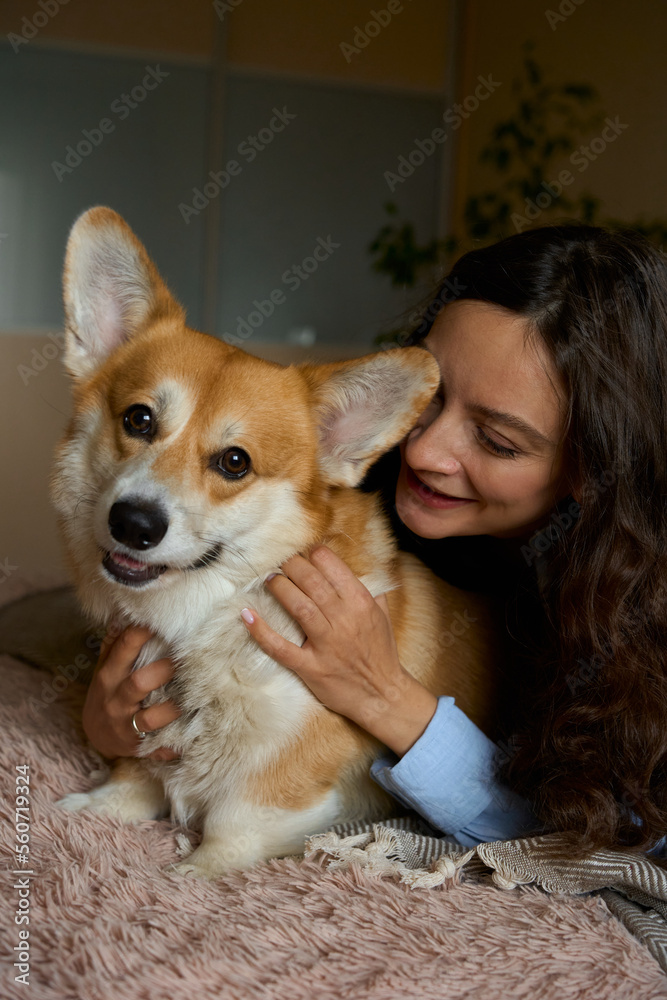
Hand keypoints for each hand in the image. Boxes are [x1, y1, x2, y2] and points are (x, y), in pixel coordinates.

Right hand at [82, 626, 180, 760]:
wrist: (95, 736)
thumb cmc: (107, 693)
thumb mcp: (105, 669)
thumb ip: (115, 645)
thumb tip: (125, 615)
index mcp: (108, 676)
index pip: (123, 648)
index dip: (142, 632)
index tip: (163, 621)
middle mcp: (115, 700)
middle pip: (138, 683)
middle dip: (164, 671)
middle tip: (186, 660)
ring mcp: (125, 725)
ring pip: (151, 718)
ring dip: (173, 709)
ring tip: (191, 699)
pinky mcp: (136, 746)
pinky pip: (157, 748)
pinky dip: (172, 747)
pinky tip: (189, 739)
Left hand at [240, 545, 437, 755]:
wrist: (382, 695)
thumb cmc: (381, 653)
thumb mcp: (382, 615)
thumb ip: (370, 589)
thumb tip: (359, 565)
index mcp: (361, 602)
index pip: (331, 566)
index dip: (313, 554)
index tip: (304, 553)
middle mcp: (344, 619)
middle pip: (311, 581)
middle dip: (291, 565)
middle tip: (281, 561)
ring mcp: (326, 644)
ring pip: (298, 606)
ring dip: (280, 587)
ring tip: (269, 579)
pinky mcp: (310, 666)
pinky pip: (280, 647)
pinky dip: (261, 631)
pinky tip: (247, 615)